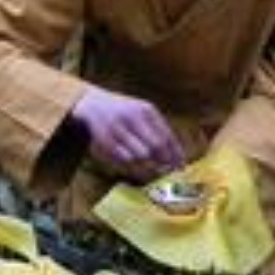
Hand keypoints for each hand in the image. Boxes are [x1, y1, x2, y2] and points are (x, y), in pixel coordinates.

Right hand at [71, 87, 185, 181]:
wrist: (93, 104)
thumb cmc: (125, 111)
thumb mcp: (144, 112)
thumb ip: (160, 130)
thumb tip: (178, 156)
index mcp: (146, 110)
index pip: (166, 135)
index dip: (175, 154)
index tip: (181, 167)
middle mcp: (132, 117)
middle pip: (155, 146)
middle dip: (163, 161)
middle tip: (167, 171)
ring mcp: (118, 128)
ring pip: (140, 156)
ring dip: (149, 166)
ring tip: (153, 170)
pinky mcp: (105, 140)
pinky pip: (124, 159)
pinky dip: (133, 166)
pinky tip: (137, 167)